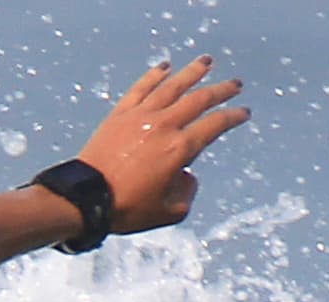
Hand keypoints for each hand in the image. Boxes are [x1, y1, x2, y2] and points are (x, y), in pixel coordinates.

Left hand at [75, 57, 250, 234]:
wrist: (86, 199)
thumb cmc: (127, 208)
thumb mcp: (168, 212)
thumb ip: (186, 193)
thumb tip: (186, 176)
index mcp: (180, 149)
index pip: (215, 125)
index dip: (233, 117)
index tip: (243, 113)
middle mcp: (165, 126)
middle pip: (199, 99)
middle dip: (221, 90)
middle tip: (235, 84)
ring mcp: (141, 116)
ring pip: (172, 86)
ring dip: (192, 72)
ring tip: (206, 62)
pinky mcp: (120, 114)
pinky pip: (141, 88)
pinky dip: (154, 75)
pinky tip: (164, 67)